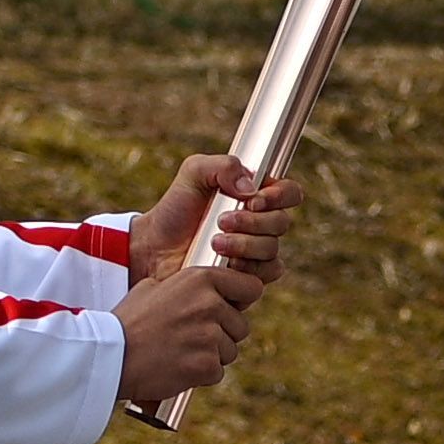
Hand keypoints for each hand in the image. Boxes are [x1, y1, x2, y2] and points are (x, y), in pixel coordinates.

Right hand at [115, 257, 262, 410]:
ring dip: (211, 355)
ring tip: (179, 353)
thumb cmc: (128, 321)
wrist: (110, 356)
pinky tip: (177, 367)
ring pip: (230, 351)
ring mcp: (210, 336)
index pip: (250, 287)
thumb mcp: (151, 288)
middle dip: (222, 334)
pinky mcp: (207, 365)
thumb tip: (203, 290)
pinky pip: (217, 372)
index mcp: (200, 280)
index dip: (242, 299)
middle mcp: (210, 305)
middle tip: (190, 338)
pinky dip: (200, 374)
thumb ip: (183, 286)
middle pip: (241, 326)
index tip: (232, 308)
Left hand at [135, 151, 292, 289]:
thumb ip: (222, 166)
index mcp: (255, 196)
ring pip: (273, 249)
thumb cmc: (174, 210)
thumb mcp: (193, 174)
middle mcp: (260, 224)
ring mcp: (256, 252)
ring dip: (244, 245)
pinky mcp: (248, 278)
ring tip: (215, 242)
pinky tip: (223, 264)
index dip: (280, 196)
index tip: (254, 199)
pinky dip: (247, 267)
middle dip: (253, 222)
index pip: (289, 193)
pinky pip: (266, 274)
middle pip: (282, 223)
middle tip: (222, 221)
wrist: (154, 248)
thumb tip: (251, 188)